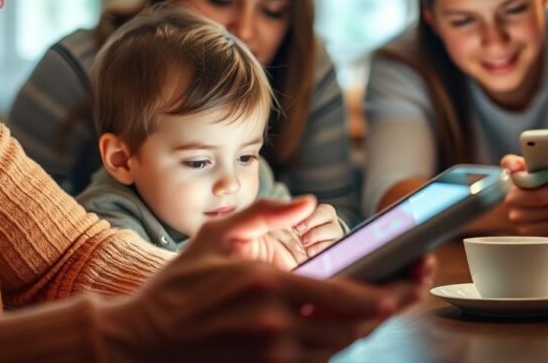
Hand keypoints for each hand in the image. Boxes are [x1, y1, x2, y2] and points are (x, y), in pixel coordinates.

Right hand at [103, 200, 434, 362]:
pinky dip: (332, 347)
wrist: (140, 341)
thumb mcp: (215, 236)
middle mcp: (274, 328)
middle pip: (351, 329)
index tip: (407, 287)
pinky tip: (340, 329)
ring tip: (380, 308)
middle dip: (385, 313)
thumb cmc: (178, 287)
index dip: (384, 296)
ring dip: (362, 331)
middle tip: (406, 296)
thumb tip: (306, 201)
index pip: (344, 298)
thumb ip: (263, 212)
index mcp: (268, 288)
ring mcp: (269, 357)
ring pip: (336, 350)